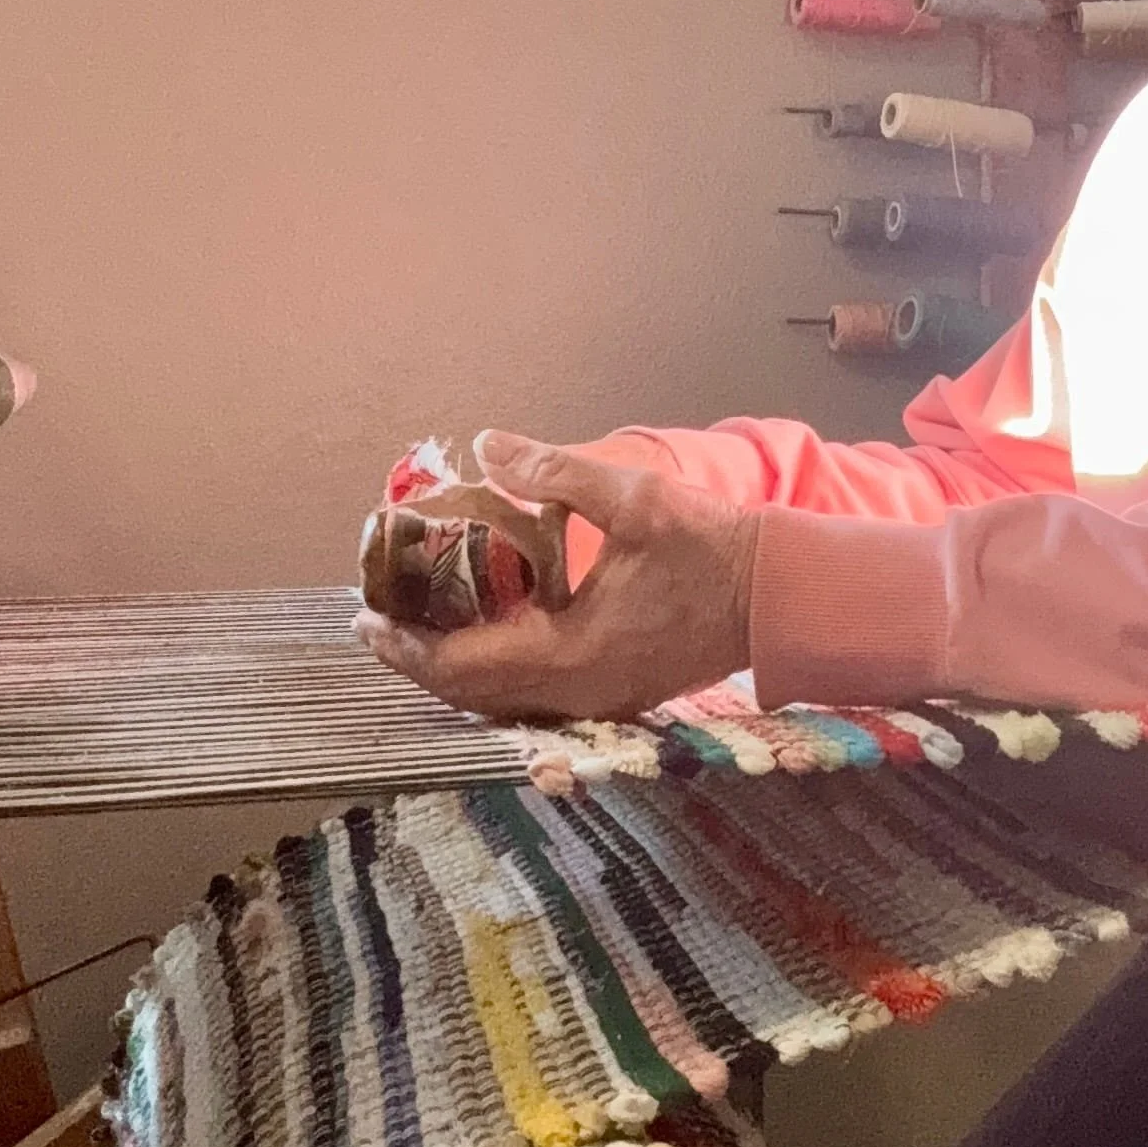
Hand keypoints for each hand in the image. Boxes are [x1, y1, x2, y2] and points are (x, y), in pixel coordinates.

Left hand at [354, 431, 758, 724]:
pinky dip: (493, 670)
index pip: (464, 666)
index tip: (367, 618)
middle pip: (472, 694)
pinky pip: (533, 695)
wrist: (780, 595)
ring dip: (454, 668)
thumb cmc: (712, 546)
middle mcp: (578, 691)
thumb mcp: (634, 498)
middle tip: (376, 620)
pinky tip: (483, 635)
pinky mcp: (614, 692)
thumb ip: (556, 473)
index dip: (408, 646)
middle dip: (418, 660)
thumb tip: (486, 445)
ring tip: (416, 627)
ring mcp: (598, 699)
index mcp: (573, 653)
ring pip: (502, 701)